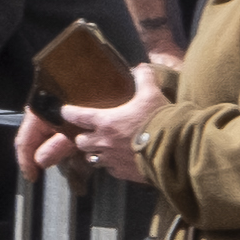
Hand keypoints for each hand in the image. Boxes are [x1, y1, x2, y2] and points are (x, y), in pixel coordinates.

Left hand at [21, 73, 163, 182]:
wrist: (174, 149)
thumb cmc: (159, 120)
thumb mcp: (152, 94)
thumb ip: (144, 78)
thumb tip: (141, 67)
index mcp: (106, 122)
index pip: (77, 116)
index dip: (68, 113)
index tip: (65, 111)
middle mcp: (104, 142)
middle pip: (80, 142)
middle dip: (83, 137)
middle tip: (89, 133)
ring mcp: (112, 159)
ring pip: (93, 158)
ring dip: (95, 153)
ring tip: (103, 148)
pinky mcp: (123, 173)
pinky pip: (110, 170)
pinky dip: (112, 165)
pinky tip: (120, 160)